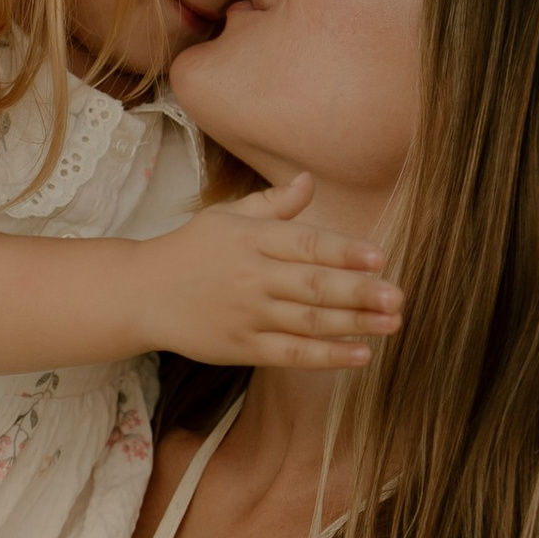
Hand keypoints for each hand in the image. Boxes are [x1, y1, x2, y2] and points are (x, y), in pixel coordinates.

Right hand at [136, 174, 401, 369]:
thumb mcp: (226, 216)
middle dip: (359, 292)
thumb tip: (310, 181)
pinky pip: (290, 354)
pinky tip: (360, 354)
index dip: (344, 251)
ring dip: (353, 324)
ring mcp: (246, 315)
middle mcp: (252, 277)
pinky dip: (326, 356)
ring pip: (307, 321)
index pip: (306, 244)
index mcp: (252, 239)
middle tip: (398, 297)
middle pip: (313, 285)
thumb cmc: (189, 250)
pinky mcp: (240, 347)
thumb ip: (273, 204)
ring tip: (392, 324)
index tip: (380, 257)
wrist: (140, 294)